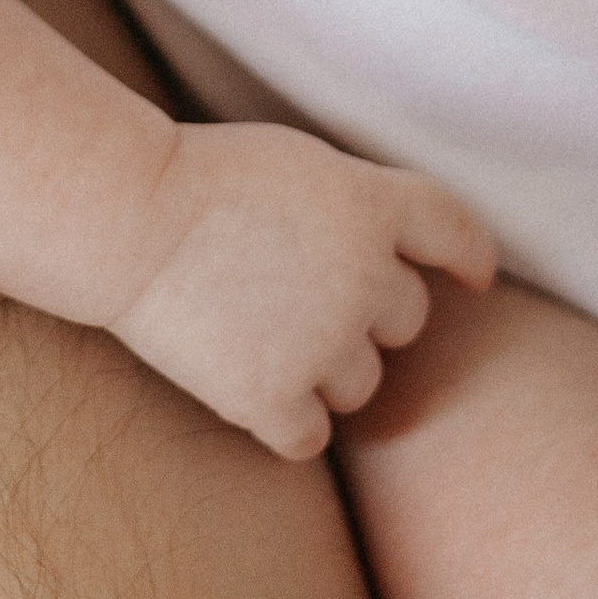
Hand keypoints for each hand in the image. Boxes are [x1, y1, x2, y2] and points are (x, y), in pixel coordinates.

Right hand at [111, 120, 498, 461]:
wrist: (125, 217)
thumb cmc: (199, 179)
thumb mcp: (300, 163)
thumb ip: (358, 207)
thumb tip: (395, 256)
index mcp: (371, 206)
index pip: (456, 233)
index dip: (470, 257)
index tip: (472, 277)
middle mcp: (363, 277)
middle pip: (406, 318)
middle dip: (366, 311)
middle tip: (299, 292)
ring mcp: (321, 344)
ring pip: (362, 383)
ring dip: (328, 370)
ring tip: (263, 334)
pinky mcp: (273, 398)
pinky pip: (310, 435)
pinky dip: (289, 421)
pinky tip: (255, 393)